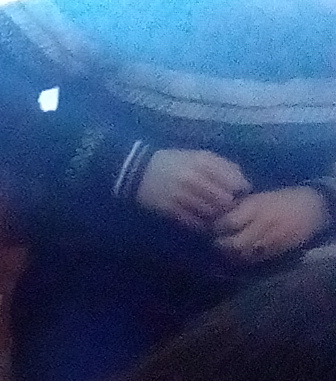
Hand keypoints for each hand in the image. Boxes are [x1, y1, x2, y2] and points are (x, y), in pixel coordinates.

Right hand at [136, 147, 252, 230]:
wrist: (138, 170)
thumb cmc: (174, 162)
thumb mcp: (199, 156)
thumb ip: (222, 166)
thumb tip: (244, 184)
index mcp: (203, 162)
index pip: (235, 182)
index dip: (240, 191)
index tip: (238, 194)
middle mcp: (193, 178)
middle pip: (225, 199)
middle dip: (229, 206)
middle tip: (228, 208)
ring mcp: (180, 194)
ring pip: (210, 212)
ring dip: (215, 216)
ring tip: (215, 215)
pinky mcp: (169, 208)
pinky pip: (193, 221)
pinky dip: (200, 224)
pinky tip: (201, 222)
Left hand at [212, 184, 331, 265]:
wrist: (310, 206)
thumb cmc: (278, 200)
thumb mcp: (256, 198)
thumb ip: (236, 209)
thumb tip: (212, 218)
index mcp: (255, 206)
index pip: (228, 223)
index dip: (216, 229)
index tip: (210, 229)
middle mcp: (264, 222)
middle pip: (235, 243)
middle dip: (221, 246)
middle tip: (215, 244)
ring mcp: (274, 237)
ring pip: (246, 254)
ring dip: (233, 254)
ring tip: (226, 250)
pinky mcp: (281, 247)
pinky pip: (259, 258)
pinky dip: (247, 258)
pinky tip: (242, 254)